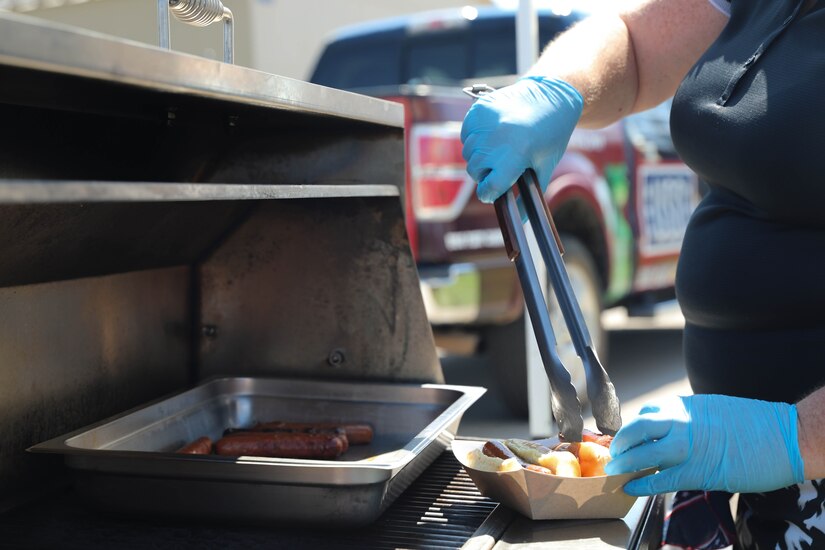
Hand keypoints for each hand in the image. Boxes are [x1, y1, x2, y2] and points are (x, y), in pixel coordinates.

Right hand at [460, 76, 582, 202]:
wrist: (551, 96)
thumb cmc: (551, 136)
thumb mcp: (544, 167)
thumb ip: (529, 195)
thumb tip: (519, 222)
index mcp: (514, 156)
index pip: (488, 188)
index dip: (490, 193)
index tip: (493, 192)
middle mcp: (496, 139)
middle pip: (475, 171)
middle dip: (485, 173)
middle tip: (500, 166)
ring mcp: (485, 123)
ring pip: (468, 153)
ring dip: (479, 156)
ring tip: (498, 148)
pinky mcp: (478, 110)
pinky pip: (466, 134)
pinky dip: (474, 138)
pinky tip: (492, 134)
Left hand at [603, 394, 804, 495]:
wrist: (785, 437)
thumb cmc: (755, 424)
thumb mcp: (714, 408)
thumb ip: (690, 416)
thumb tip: (672, 427)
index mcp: (686, 406)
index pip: (647, 413)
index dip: (633, 427)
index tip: (626, 437)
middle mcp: (682, 422)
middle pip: (637, 428)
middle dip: (621, 442)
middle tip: (614, 453)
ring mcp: (688, 447)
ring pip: (644, 454)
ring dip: (625, 464)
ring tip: (615, 471)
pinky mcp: (698, 472)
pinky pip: (662, 480)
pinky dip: (643, 485)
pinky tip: (631, 487)